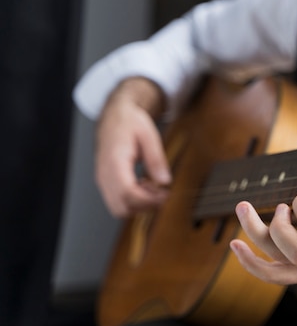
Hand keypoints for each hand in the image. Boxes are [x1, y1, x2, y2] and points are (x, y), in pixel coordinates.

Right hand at [95, 78, 170, 216]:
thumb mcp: (149, 135)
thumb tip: (164, 181)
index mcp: (114, 161)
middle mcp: (104, 174)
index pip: (127, 193)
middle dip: (145, 206)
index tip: (165, 195)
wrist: (114, 117)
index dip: (148, 200)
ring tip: (152, 187)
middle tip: (162, 193)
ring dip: (139, 205)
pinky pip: (117, 201)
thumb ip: (156, 159)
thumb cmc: (129, 123)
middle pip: (122, 207)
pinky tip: (143, 185)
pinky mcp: (105, 183)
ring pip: (118, 208)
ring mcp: (102, 180)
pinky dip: (132, 201)